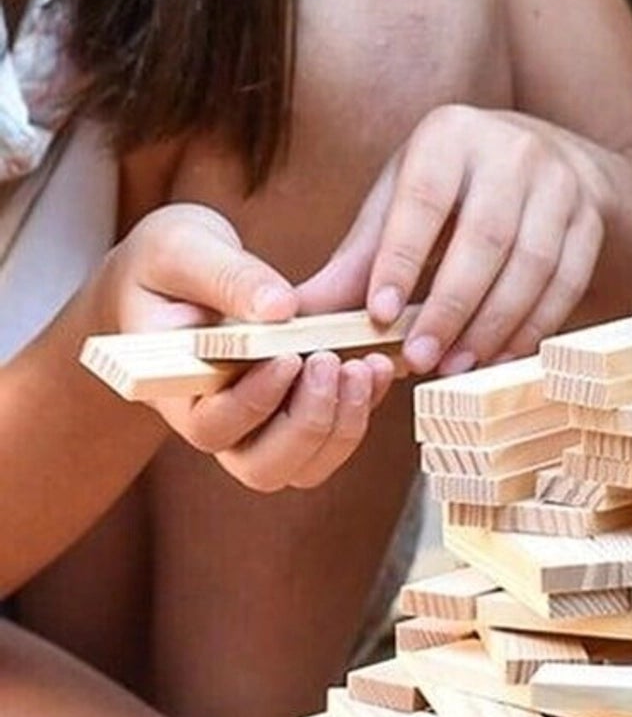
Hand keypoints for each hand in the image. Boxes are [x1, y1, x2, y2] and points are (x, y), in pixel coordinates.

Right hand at [100, 204, 396, 490]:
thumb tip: (282, 308)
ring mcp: (259, 423)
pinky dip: (364, 406)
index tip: (288, 357)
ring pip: (306, 465)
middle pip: (264, 467)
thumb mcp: (181, 249)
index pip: (212, 426)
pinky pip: (336, 435)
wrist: (176, 276)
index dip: (255, 402)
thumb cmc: (166, 264)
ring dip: (343, 424)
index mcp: (176, 387)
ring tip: (364, 365)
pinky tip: (380, 364)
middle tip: (329, 361)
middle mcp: (217, 419)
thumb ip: (227, 277)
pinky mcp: (297, 409)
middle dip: (308, 423)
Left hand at [296, 104, 612, 375]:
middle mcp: (512, 150)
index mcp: (450, 135)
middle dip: (450, 306)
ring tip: (455, 365)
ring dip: (492, 325)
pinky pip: (567, 282)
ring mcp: (562, 183)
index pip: (425, 199)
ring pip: (531, 265)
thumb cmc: (456, 186)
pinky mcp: (592, 218)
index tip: (377, 315)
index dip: (402, 259)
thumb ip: (356, 258)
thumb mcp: (401, 201)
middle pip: (484, 239)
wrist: (551, 158)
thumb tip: (293, 316)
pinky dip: (532, 326)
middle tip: (420, 358)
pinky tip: (501, 355)